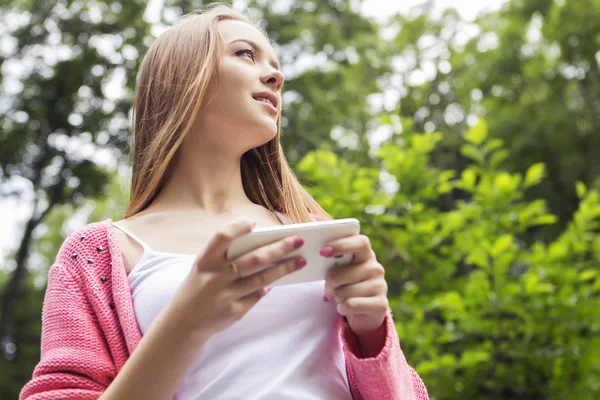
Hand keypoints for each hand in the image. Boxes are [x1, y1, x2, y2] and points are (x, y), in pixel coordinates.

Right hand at [167, 217, 306, 341]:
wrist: (183, 322)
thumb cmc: (200, 286)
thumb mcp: (204, 267)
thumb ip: (225, 256)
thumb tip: (262, 245)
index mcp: (205, 260)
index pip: (222, 237)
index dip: (238, 227)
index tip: (254, 223)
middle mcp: (215, 277)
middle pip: (254, 258)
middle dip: (280, 248)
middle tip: (299, 240)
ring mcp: (225, 296)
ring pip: (263, 278)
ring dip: (285, 268)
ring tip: (301, 260)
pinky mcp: (234, 311)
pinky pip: (258, 295)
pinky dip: (268, 286)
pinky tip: (278, 280)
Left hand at [321, 234, 388, 336]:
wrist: (363, 312)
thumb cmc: (347, 285)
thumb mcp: (342, 270)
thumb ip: (334, 261)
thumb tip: (317, 255)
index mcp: (366, 254)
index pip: (360, 242)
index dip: (341, 245)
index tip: (323, 252)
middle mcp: (375, 268)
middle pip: (339, 274)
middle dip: (328, 284)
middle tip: (329, 289)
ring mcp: (380, 286)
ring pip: (342, 292)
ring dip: (336, 298)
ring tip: (342, 298)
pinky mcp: (381, 304)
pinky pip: (350, 305)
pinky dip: (342, 308)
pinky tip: (346, 307)